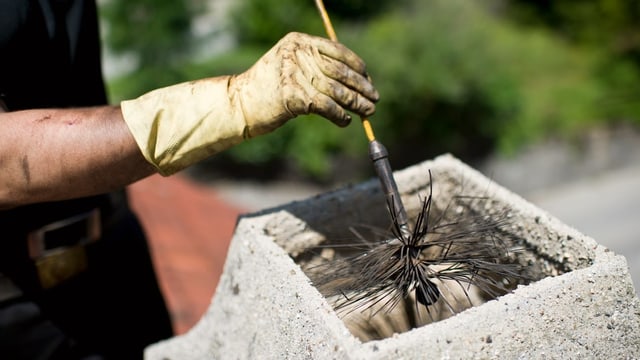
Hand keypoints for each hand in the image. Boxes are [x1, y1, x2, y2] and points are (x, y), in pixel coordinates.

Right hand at [230, 32, 378, 136]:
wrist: (239, 105)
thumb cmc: (267, 90)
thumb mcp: (289, 68)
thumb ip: (315, 67)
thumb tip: (353, 81)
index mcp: (298, 41)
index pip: (336, 50)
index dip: (356, 66)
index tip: (368, 78)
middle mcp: (297, 53)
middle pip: (340, 71)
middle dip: (361, 86)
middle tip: (375, 98)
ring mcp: (295, 74)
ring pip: (337, 90)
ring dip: (357, 103)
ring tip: (368, 111)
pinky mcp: (294, 96)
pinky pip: (327, 106)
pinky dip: (340, 115)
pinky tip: (345, 121)